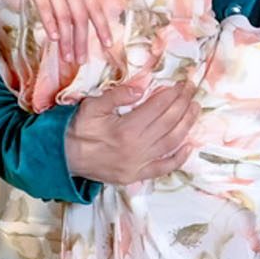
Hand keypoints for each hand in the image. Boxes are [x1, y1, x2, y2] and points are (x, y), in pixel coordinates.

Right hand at [0, 0, 97, 108]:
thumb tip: (73, 14)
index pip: (95, 7)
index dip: (102, 27)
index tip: (108, 45)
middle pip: (81, 16)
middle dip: (83, 41)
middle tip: (81, 61)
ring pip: (64, 16)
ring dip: (67, 40)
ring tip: (67, 58)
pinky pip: (45, 7)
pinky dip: (51, 24)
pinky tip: (54, 39)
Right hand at [60, 80, 195, 184]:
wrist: (64, 157)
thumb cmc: (78, 129)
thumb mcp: (92, 106)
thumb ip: (117, 96)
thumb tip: (140, 88)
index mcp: (126, 129)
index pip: (157, 108)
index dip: (172, 94)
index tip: (181, 83)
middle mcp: (137, 148)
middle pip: (168, 122)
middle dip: (183, 104)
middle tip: (191, 90)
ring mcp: (138, 164)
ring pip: (170, 142)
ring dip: (186, 125)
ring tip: (195, 109)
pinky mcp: (136, 175)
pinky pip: (163, 168)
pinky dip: (178, 158)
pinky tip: (188, 145)